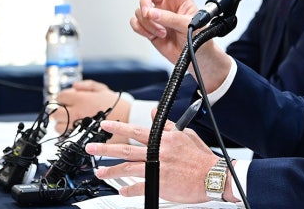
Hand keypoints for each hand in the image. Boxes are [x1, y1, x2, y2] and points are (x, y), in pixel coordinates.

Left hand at [52, 80, 130, 142]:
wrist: (126, 120)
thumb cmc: (116, 104)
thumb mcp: (103, 89)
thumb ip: (87, 85)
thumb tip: (74, 86)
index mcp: (81, 99)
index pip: (60, 97)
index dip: (63, 97)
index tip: (68, 99)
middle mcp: (76, 112)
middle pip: (55, 112)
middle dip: (60, 110)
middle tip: (68, 110)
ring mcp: (77, 126)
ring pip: (58, 126)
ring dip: (62, 123)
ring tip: (72, 121)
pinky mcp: (80, 136)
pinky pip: (66, 136)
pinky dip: (67, 133)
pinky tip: (76, 129)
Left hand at [85, 119, 221, 202]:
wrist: (212, 176)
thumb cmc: (201, 156)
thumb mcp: (187, 134)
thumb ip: (168, 124)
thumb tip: (153, 112)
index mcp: (164, 139)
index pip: (136, 130)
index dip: (118, 127)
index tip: (105, 125)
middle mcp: (158, 153)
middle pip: (126, 150)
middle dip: (105, 148)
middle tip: (91, 148)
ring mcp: (157, 170)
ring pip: (127, 169)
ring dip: (111, 170)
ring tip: (99, 171)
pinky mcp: (159, 186)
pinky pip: (139, 188)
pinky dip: (128, 190)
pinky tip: (122, 191)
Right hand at [130, 0, 198, 63]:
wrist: (197, 58)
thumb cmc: (200, 38)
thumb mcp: (189, 26)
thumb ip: (170, 18)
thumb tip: (151, 14)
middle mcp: (166, 4)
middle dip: (144, 2)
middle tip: (149, 14)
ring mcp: (157, 16)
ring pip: (140, 10)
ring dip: (147, 22)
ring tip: (162, 32)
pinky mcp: (149, 28)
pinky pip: (136, 22)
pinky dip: (141, 29)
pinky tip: (152, 35)